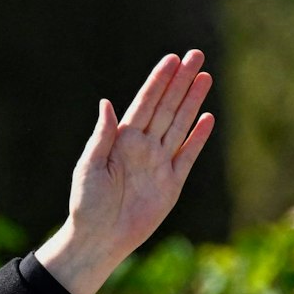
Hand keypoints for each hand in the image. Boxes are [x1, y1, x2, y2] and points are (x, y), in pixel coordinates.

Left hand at [38, 50, 215, 293]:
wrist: (100, 238)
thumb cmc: (86, 203)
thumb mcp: (89, 167)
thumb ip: (102, 136)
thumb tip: (107, 104)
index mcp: (121, 140)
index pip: (145, 103)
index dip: (158, 81)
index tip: (171, 59)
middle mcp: (142, 146)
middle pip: (167, 107)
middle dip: (181, 81)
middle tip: (196, 55)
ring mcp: (159, 163)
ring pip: (180, 124)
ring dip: (193, 101)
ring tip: (205, 76)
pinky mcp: (172, 183)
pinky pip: (188, 155)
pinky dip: (198, 137)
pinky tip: (207, 117)